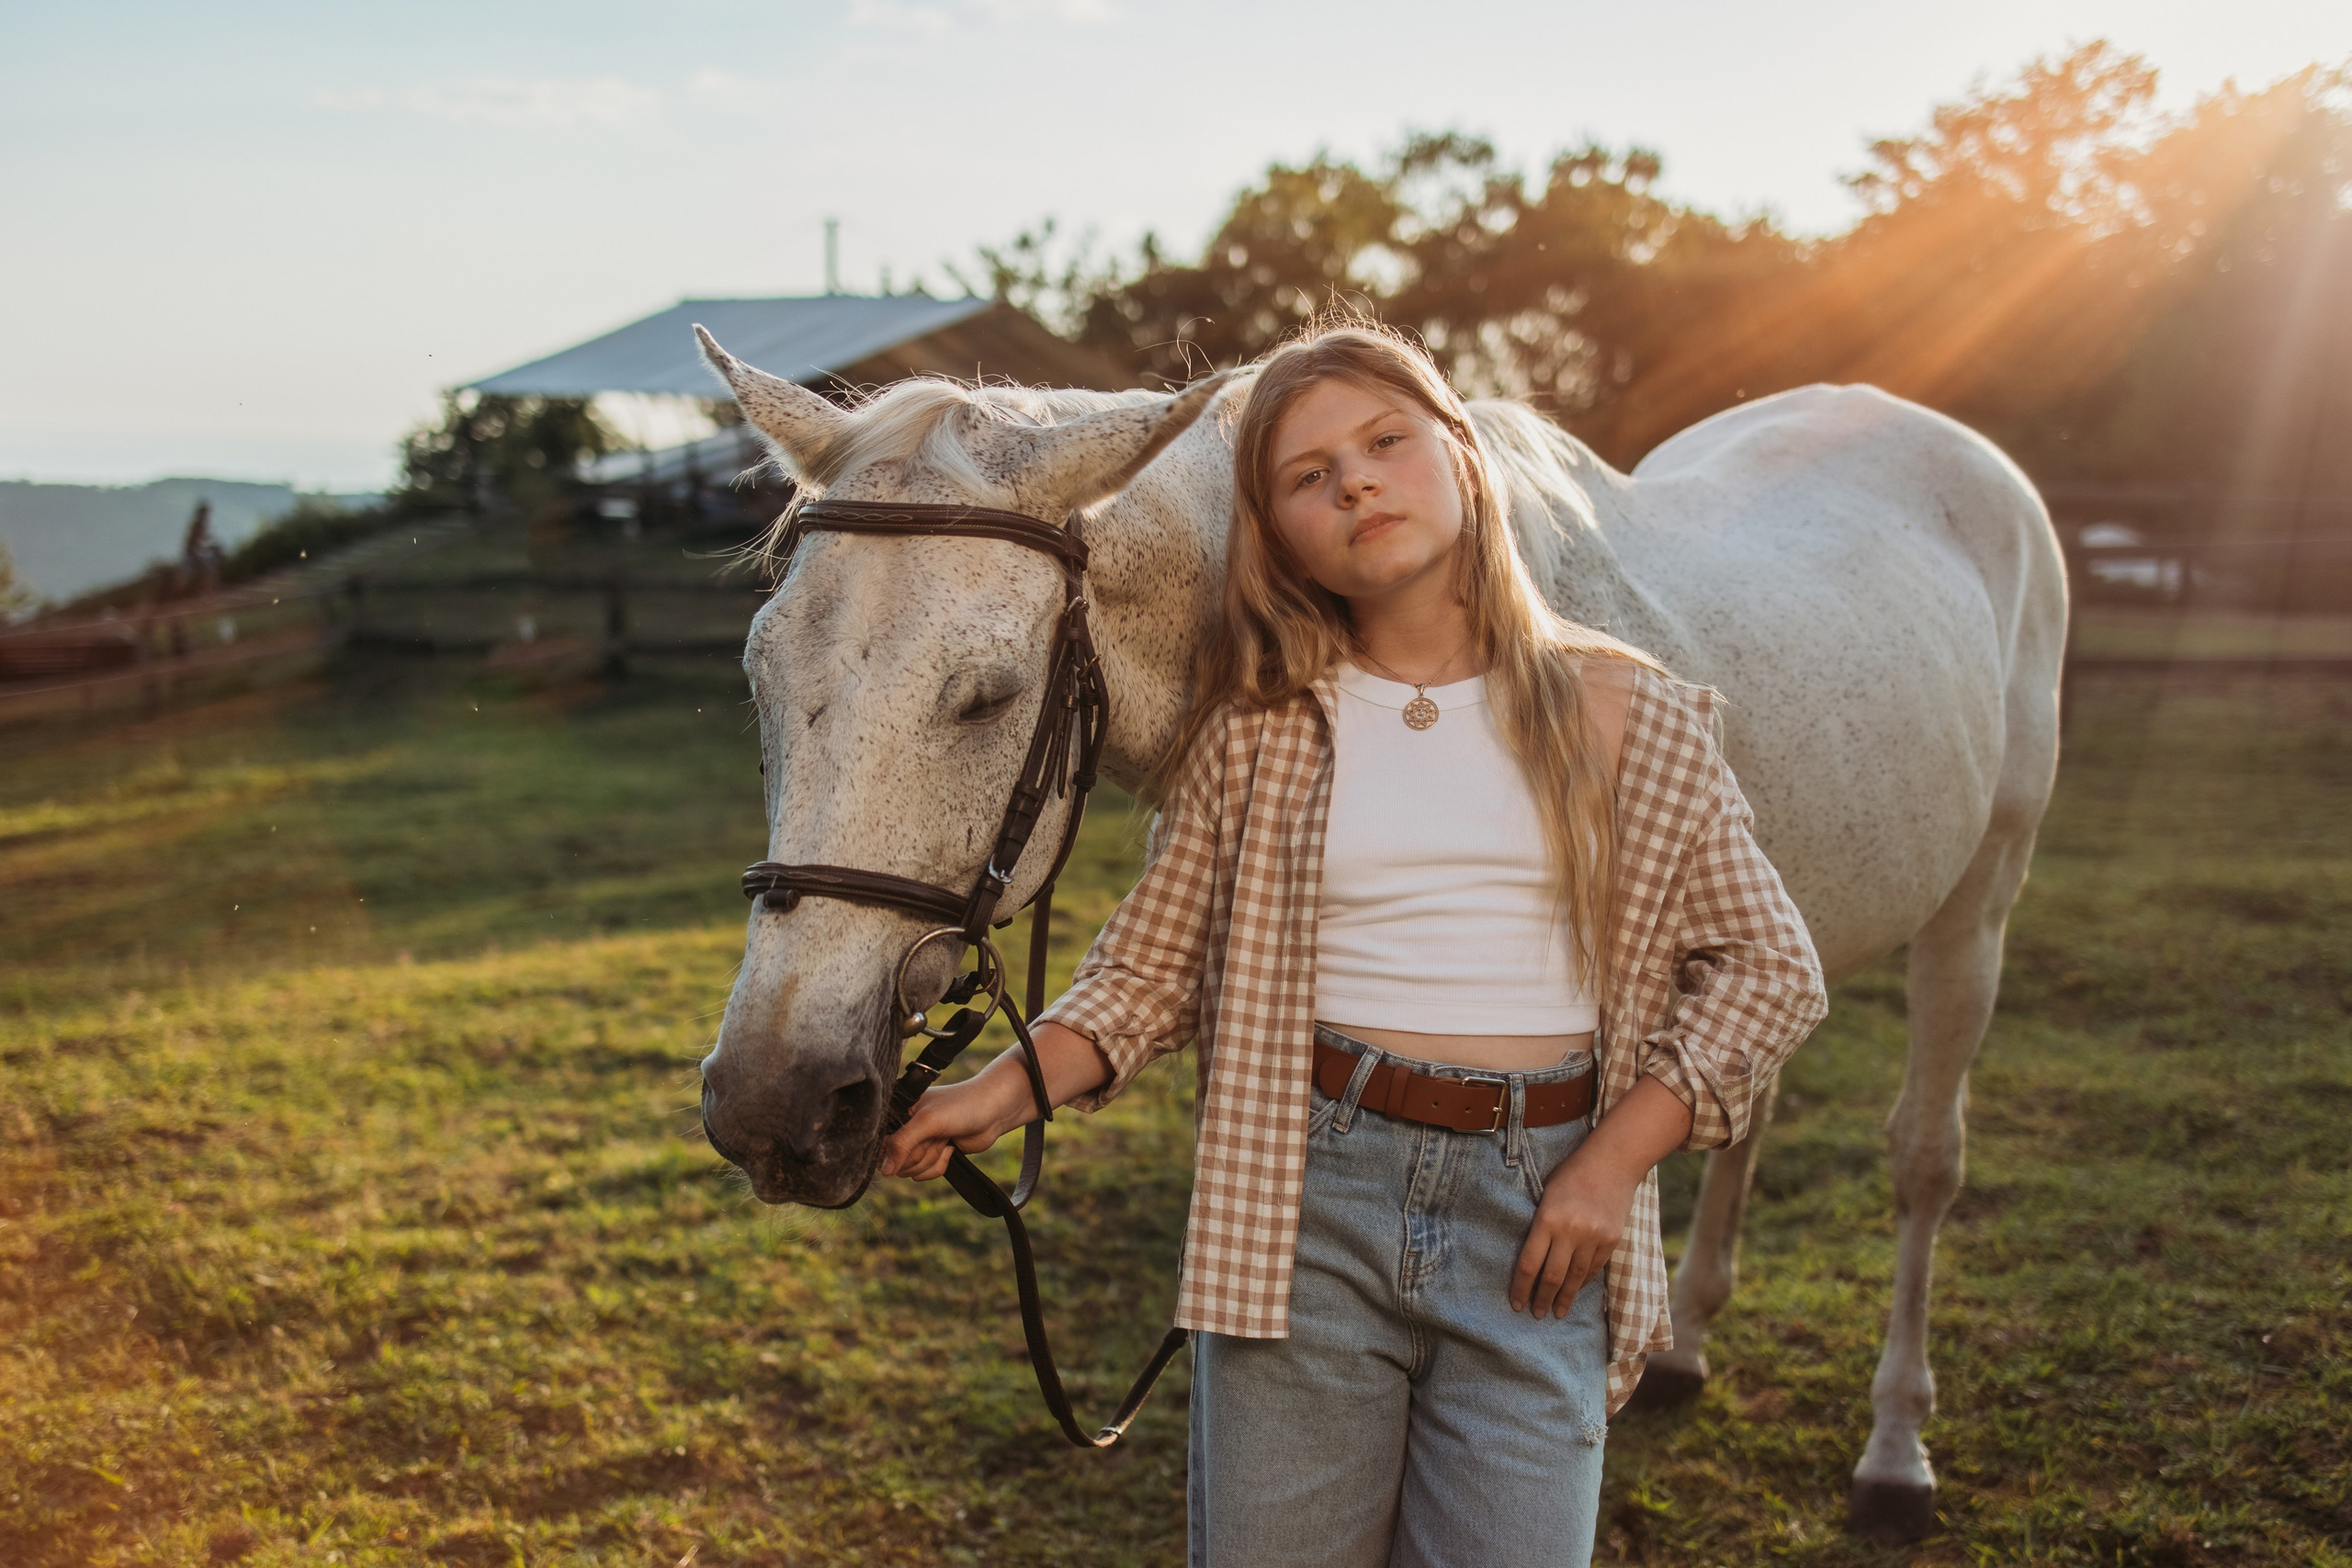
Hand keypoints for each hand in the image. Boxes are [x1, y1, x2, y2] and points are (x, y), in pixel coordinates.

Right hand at [877, 1022, 1113, 1181]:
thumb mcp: (927, 1121)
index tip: (916, 1141)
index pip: (880, 1143)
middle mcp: (905, 1128)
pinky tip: (950, 1150)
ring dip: (931, 1159)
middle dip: (920, 1153)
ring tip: (945, 1140)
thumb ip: (901, 1144)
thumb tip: (884, 1172)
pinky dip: (938, 1166)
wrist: (995, 1111)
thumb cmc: (962, 1106)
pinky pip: (924, 1174)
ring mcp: (919, 1143)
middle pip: (896, 1161)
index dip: (895, 1149)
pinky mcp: (934, 1155)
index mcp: (897, 1112)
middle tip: (937, 1137)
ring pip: (910, 1171)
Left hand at [1510, 1147, 1638, 1318]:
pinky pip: (1594, 1268)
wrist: (1612, 1162)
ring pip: (1575, 1278)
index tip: (1516, 1304)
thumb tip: (1530, 1258)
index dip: (1521, 1288)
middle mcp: (1571, 1232)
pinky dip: (1582, 1282)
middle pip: (1552, 1276)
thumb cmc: (1571, 1173)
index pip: (1530, 1264)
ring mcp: (1594, 1238)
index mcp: (1548, 1219)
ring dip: (1565, 1298)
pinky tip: (1575, 1290)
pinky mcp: (1611, 1240)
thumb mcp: (1546, 1194)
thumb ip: (1539, 1224)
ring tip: (1557, 1312)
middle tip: (1535, 1315)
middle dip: (1542, 1299)